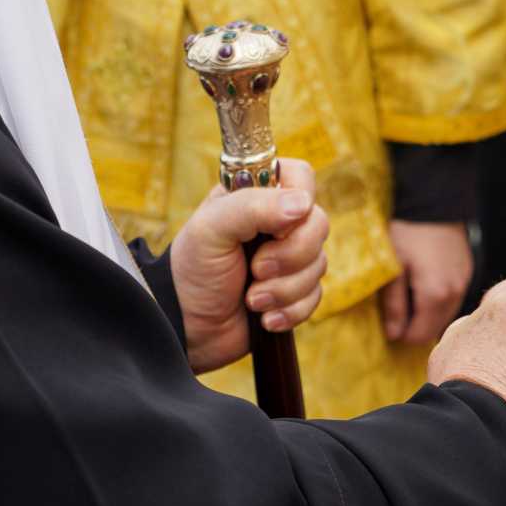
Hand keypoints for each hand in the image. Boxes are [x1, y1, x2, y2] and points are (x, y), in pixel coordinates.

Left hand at [168, 158, 329, 373]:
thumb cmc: (193, 270)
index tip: (273, 228)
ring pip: (318, 264)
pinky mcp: (295, 291)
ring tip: (251, 299)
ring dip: (283, 289)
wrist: (187, 327)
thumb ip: (252, 207)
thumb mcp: (211, 229)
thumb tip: (303, 204)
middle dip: (289, 256)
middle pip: (319, 224)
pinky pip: (315, 296)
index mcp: (257, 194)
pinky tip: (263, 316)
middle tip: (255, 269)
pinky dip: (289, 310)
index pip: (301, 178)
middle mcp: (278, 222)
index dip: (297, 202)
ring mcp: (289, 257)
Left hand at [380, 217, 473, 345]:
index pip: (420, 336)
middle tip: (397, 312)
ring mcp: (464, 281)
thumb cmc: (408, 232)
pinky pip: (453, 298)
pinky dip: (439, 300)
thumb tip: (393, 335)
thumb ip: (394, 305)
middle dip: (416, 327)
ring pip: (445, 314)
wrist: (433, 200)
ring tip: (410, 297)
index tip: (389, 325)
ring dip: (428, 314)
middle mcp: (456, 293)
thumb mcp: (393, 268)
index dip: (402, 336)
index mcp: (436, 295)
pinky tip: (424, 285)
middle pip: (435, 329)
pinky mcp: (466, 271)